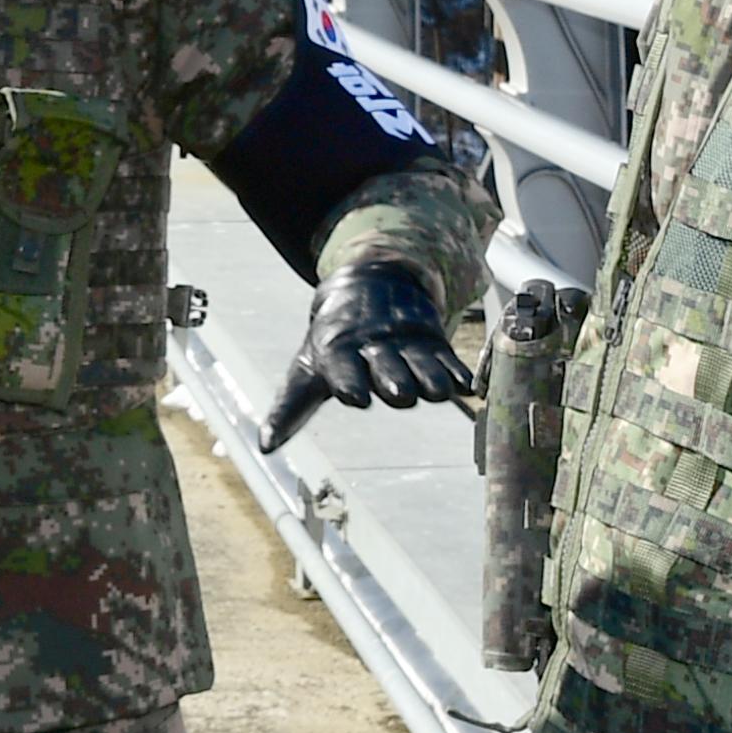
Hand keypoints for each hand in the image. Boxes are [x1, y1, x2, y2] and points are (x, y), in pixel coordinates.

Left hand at [262, 261, 474, 448]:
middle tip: (399, 394)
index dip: (350, 381)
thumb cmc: (333, 342)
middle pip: (388, 368)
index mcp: (338, 352)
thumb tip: (264, 447)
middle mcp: (374, 346)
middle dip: (393, 380)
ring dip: (431, 378)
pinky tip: (468, 386)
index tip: (355, 397)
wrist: (369, 285)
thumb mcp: (307, 368)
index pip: (344, 369)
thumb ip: (289, 410)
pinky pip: (449, 358)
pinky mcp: (433, 341)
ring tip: (439, 392)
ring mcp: (406, 341)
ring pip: (422, 363)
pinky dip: (458, 372)